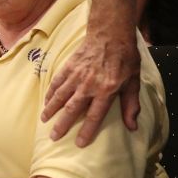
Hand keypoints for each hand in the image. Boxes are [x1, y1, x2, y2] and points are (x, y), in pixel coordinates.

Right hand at [42, 28, 140, 146]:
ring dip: (51, 109)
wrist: (110, 34)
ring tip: (44, 120)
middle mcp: (88, 85)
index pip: (94, 115)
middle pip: (72, 109)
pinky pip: (57, 82)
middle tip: (53, 136)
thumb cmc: (125, 58)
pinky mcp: (69, 66)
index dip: (86, 131)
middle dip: (62, 124)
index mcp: (106, 90)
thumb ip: (130, 105)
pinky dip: (50, 92)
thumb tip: (132, 126)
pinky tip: (46, 100)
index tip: (78, 143)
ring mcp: (76, 75)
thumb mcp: (133, 82)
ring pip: (60, 96)